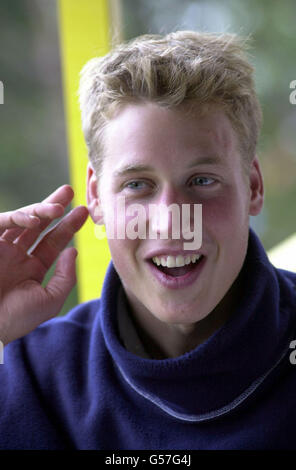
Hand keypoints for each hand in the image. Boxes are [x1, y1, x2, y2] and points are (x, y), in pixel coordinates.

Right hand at [0, 185, 88, 345]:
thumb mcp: (49, 301)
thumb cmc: (15, 318)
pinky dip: (18, 219)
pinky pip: (2, 223)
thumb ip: (65, 277)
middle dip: (54, 207)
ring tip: (60, 206)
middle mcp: (17, 256)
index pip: (53, 243)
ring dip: (40, 210)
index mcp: (31, 269)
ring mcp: (1, 249)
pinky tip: (35, 220)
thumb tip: (73, 251)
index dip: (68, 226)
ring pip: (23, 221)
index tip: (83, 212)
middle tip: (70, 191)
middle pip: (39, 225)